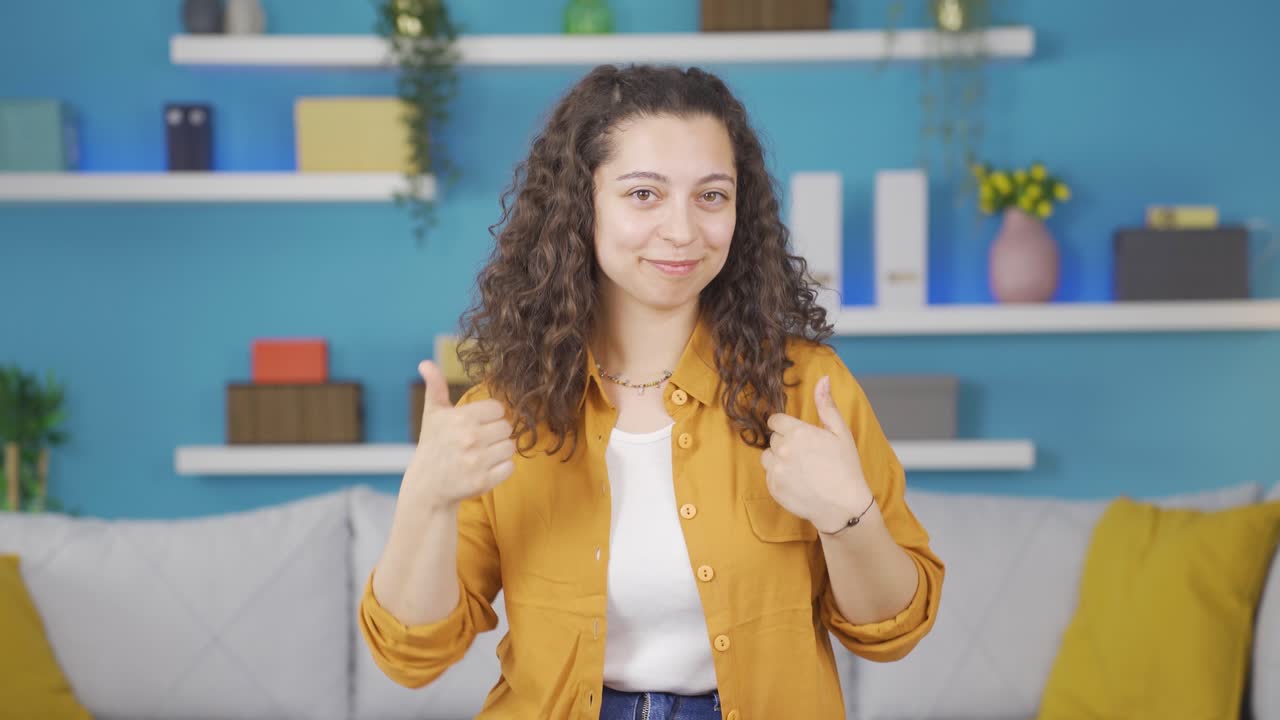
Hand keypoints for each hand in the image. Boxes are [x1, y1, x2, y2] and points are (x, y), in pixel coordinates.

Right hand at [406, 361, 515, 510]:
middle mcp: (469, 438)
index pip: (498, 408)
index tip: (477, 424)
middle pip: (507, 428)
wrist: (427, 486)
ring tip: (482, 455)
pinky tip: (485, 468)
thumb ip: (435, 386)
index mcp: (460, 418)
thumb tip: (425, 363)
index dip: (490, 416)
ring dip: (500, 451)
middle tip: (480, 441)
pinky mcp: (483, 482)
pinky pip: (510, 467)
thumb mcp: (432, 414)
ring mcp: (477, 461)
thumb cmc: (433, 445)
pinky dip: (502, 469)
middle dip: (496, 434)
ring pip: (511, 447)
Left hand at [762, 376, 872, 533]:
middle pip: (774, 439)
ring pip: (768, 457)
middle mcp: (783, 450)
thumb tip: (823, 378)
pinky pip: (769, 475)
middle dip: (786, 443)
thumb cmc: (845, 468)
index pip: (775, 421)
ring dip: (779, 460)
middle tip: (807, 456)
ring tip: (801, 469)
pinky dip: (780, 477)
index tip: (798, 436)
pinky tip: (799, 482)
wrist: (843, 507)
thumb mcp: (840, 433)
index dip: (787, 427)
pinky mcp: (772, 487)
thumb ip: (826, 405)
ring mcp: (775, 470)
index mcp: (798, 433)